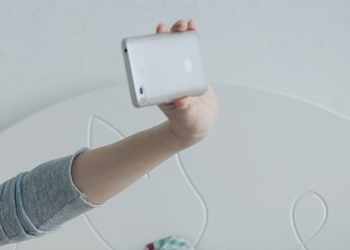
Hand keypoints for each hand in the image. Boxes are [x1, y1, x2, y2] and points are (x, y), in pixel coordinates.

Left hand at [155, 19, 217, 145]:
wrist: (199, 124)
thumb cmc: (187, 123)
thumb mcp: (185, 117)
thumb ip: (184, 110)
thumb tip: (182, 102)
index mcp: (160, 88)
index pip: (152, 66)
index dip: (150, 51)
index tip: (153, 40)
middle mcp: (167, 78)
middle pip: (163, 53)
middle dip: (165, 38)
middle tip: (170, 28)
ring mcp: (179, 73)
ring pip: (176, 49)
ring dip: (178, 35)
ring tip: (184, 24)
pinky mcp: (190, 71)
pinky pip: (189, 52)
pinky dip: (190, 39)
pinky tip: (192, 29)